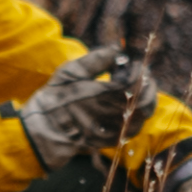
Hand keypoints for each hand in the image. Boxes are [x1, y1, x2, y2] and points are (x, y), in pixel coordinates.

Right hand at [18, 48, 156, 162]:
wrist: (41, 129)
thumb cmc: (54, 98)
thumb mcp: (70, 72)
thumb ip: (96, 59)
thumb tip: (117, 49)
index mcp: (100, 94)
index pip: (135, 85)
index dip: (141, 74)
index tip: (138, 66)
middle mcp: (108, 114)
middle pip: (143, 105)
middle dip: (149, 89)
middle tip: (145, 79)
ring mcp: (108, 131)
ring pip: (140, 121)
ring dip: (145, 105)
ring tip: (139, 93)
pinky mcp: (106, 142)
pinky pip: (129, 133)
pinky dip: (135, 120)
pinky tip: (129, 110)